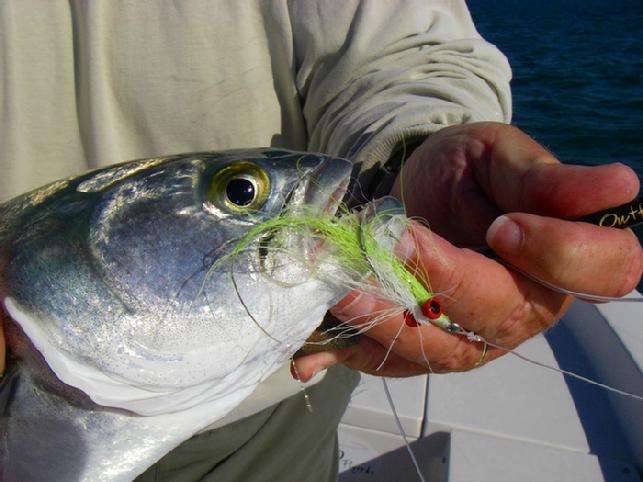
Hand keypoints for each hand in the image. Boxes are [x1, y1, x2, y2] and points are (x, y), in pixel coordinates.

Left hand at [294, 122, 641, 378]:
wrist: (419, 193)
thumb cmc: (470, 174)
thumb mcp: (502, 158)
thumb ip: (546, 177)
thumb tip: (619, 185)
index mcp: (558, 264)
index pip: (591, 272)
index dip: (555, 253)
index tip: (506, 222)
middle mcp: (518, 311)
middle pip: (495, 316)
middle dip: (443, 281)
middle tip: (392, 242)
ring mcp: (464, 338)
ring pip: (434, 351)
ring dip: (384, 324)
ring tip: (341, 291)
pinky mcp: (415, 348)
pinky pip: (384, 361)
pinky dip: (346, 355)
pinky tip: (309, 357)